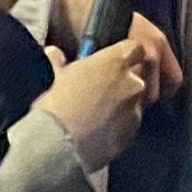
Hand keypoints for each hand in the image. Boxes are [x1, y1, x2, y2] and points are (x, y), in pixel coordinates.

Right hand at [35, 20, 174, 161]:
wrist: (60, 143)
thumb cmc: (59, 104)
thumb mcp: (58, 77)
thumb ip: (60, 61)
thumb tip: (53, 52)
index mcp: (116, 62)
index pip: (135, 48)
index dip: (126, 54)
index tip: (115, 61)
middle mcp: (133, 82)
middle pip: (138, 76)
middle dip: (124, 81)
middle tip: (103, 89)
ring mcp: (136, 109)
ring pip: (136, 102)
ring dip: (123, 105)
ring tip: (100, 114)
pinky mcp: (133, 133)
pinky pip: (130, 124)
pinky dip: (120, 126)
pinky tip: (102, 130)